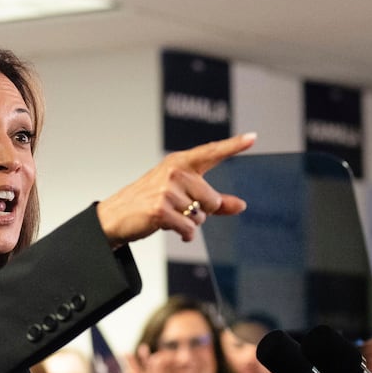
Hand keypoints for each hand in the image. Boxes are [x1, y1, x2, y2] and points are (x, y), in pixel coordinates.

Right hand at [96, 133, 255, 244]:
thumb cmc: (152, 200)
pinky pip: (189, 230)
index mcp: (181, 162)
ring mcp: (167, 190)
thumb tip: (242, 205)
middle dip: (202, 211)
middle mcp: (175, 172)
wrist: (118, 215)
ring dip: (189, 223)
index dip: (234, 146)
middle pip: (212, 200)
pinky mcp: (161, 209)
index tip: (253, 137)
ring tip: (170, 216)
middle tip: (180, 209)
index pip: (212, 152)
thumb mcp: (183, 195)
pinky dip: (185, 235)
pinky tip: (169, 228)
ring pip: (201, 217)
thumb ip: (215, 199)